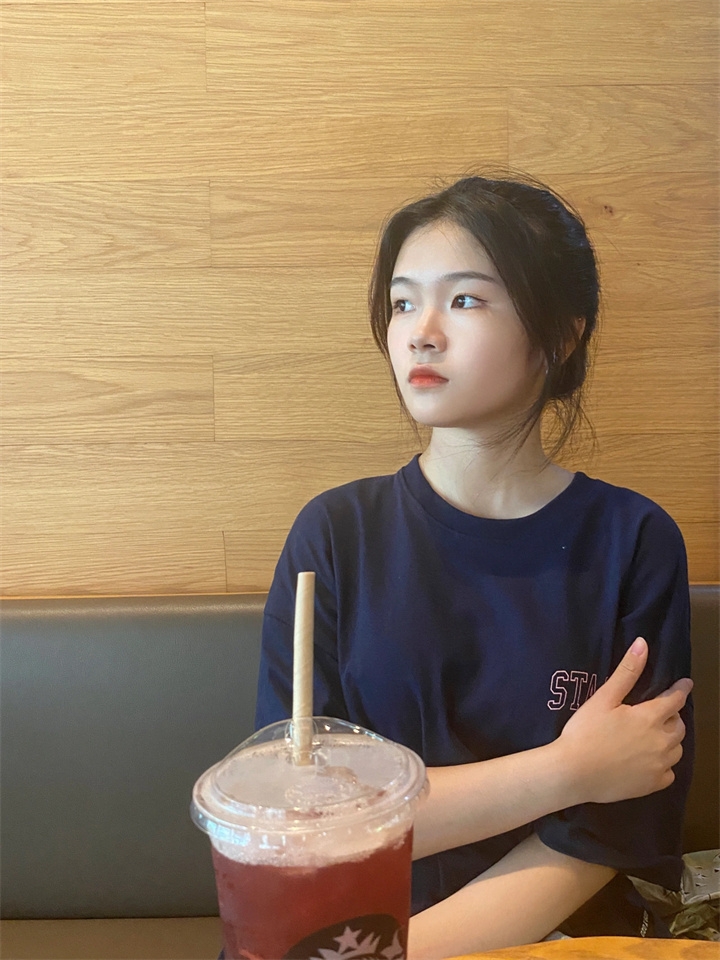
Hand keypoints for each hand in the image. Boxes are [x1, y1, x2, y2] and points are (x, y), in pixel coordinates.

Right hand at [558, 637, 691, 804]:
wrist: (573, 773)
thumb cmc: (585, 732)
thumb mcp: (603, 698)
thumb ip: (627, 672)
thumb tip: (643, 644)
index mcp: (650, 718)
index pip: (675, 700)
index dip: (681, 690)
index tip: (685, 684)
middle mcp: (661, 742)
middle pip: (679, 726)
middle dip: (673, 716)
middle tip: (661, 712)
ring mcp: (659, 766)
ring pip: (677, 749)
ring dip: (671, 740)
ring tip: (656, 736)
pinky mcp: (652, 785)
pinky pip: (669, 773)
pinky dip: (664, 765)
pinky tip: (650, 761)